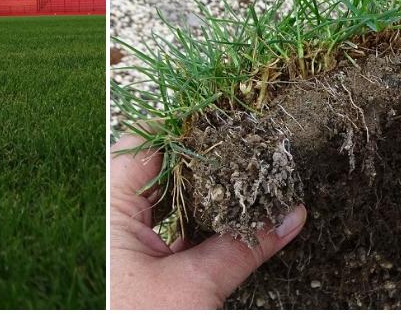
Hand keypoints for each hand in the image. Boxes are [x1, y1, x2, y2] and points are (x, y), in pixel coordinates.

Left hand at [110, 134, 305, 308]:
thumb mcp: (195, 286)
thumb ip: (242, 246)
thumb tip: (290, 214)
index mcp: (110, 209)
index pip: (146, 144)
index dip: (186, 126)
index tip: (228, 115)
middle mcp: (113, 218)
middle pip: (162, 169)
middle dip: (206, 159)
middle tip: (249, 143)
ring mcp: (127, 241)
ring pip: (170, 200)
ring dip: (208, 192)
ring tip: (250, 175)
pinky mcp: (142, 265)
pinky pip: (173, 230)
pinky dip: (202, 224)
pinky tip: (234, 218)